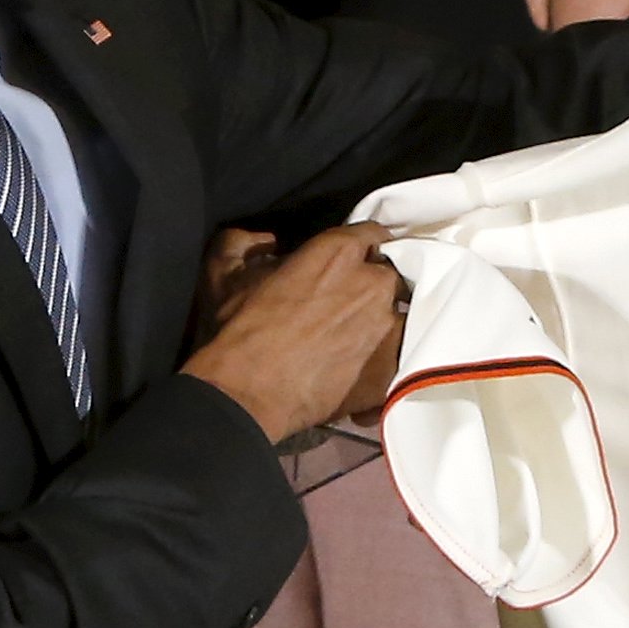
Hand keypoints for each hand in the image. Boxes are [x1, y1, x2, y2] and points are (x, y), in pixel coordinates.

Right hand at [180, 222, 407, 444]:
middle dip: (374, 283)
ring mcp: (387, 326)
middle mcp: (373, 283)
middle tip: (351, 301)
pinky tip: (366, 365)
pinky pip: (402, 355)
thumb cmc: (237, 329)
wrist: (246, 394)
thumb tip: (266, 242)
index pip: (373, 234)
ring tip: (360, 336)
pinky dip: (388, 357)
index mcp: (339, 253)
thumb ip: (246, 243)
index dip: (363, 246)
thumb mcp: (225, 272)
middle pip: (389, 274)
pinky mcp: (391, 365)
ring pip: (401, 314)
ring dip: (383, 320)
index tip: (354, 259)